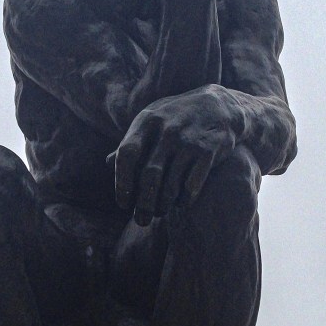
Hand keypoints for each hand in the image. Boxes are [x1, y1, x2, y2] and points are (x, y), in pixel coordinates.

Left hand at [112, 86, 236, 225]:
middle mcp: (166, 131)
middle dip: (143, 203)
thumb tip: (107, 162)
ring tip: (160, 213)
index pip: (126, 155)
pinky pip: (192, 185)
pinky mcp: (208, 151)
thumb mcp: (152, 121)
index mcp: (147, 122)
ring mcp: (188, 141)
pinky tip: (181, 205)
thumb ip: (133, 142)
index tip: (123, 203)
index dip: (122, 182)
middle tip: (141, 220)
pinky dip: (185, 200)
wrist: (219, 106)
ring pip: (171, 184)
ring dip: (163, 205)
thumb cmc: (177, 117)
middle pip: (149, 176)